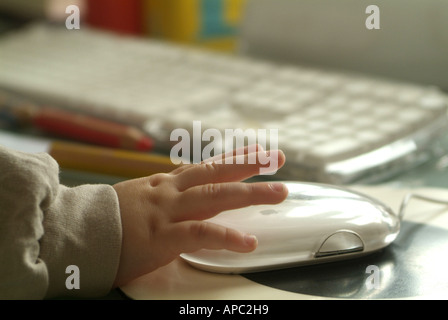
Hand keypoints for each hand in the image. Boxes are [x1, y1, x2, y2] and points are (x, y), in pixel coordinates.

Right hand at [112, 146, 287, 285]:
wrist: (76, 233)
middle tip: (277, 158)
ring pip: (215, 196)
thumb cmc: (106, 219)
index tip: (257, 152)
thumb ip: (164, 195)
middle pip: (216, 173)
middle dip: (250, 165)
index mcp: (165, 184)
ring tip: (279, 192)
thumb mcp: (138, 197)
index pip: (207, 167)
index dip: (234, 158)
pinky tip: (249, 241)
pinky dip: (226, 236)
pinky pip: (201, 233)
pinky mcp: (162, 237)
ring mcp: (168, 211)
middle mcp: (171, 191)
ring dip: (250, 193)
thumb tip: (185, 195)